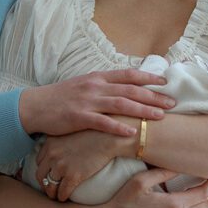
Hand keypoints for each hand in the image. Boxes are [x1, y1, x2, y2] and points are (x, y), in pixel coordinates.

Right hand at [19, 69, 171, 137]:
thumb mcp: (85, 85)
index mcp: (98, 77)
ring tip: (160, 117)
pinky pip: (102, 122)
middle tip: (172, 103)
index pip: (128, 74)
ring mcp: (87, 101)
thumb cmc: (62, 98)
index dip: (148, 77)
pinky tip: (131, 133)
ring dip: (142, 110)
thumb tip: (126, 87)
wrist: (35, 106)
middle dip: (153, 96)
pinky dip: (117, 127)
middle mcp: (95, 86)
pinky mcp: (78, 117)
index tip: (165, 82)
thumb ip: (104, 85)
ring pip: (121, 104)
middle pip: (130, 90)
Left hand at [36, 130, 128, 200]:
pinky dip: (62, 197)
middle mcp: (52, 155)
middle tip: (49, 189)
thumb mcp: (70, 133)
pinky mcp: (73, 176)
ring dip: (51, 193)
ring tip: (56, 196)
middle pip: (40, 175)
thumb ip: (60, 142)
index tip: (48, 176)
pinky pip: (62, 192)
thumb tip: (58, 152)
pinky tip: (65, 198)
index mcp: (50, 143)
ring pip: (49, 186)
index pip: (39, 161)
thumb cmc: (93, 134)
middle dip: (44, 184)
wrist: (108, 138)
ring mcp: (61, 166)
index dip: (43, 171)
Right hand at [99, 168, 207, 207]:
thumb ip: (162, 172)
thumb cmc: (124, 201)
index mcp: (174, 205)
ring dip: (204, 196)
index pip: (204, 193)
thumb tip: (180, 163)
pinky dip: (194, 202)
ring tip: (201, 180)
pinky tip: (187, 192)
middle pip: (206, 204)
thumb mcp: (141, 181)